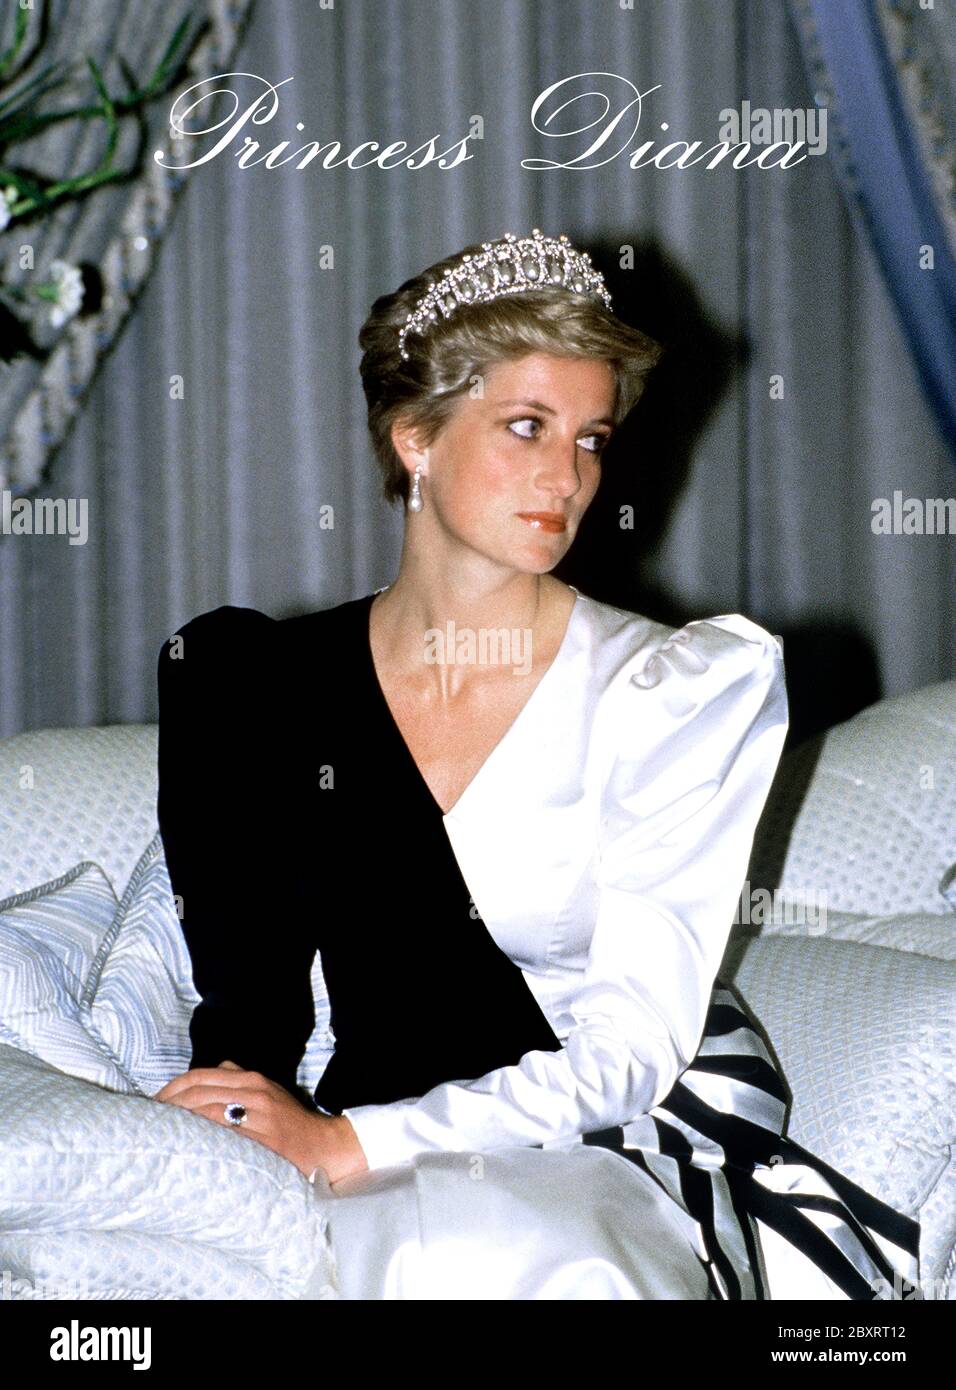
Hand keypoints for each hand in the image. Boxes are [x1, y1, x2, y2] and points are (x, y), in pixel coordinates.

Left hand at [153, 1060, 367, 1183]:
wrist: (325, 1146)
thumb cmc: (291, 1122)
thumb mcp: (268, 1091)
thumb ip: (240, 1080)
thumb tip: (215, 1070)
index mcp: (250, 1078)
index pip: (199, 1075)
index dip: (171, 1089)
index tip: (153, 1104)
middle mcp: (253, 1091)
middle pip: (197, 1091)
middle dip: (167, 1106)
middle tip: (148, 1122)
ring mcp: (259, 1115)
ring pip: (207, 1111)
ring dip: (178, 1122)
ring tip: (158, 1136)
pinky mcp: (263, 1140)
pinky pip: (225, 1136)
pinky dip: (201, 1139)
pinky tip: (185, 1147)